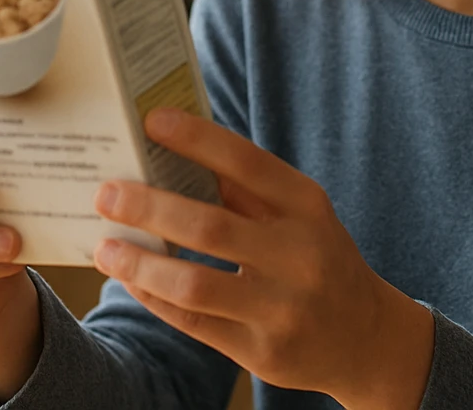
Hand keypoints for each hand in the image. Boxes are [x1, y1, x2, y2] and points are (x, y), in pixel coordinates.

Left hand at [93, 108, 434, 409]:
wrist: (366, 337)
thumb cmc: (319, 259)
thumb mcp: (301, 215)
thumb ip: (247, 189)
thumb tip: (176, 151)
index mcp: (308, 207)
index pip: (247, 163)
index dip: (198, 140)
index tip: (153, 121)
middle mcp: (300, 255)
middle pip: (209, 225)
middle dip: (148, 207)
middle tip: (106, 192)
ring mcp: (283, 308)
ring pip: (194, 284)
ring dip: (140, 264)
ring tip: (106, 247)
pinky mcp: (263, 352)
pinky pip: (194, 323)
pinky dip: (155, 298)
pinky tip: (132, 280)